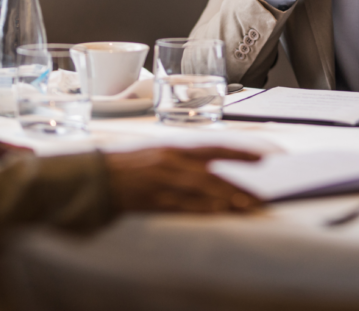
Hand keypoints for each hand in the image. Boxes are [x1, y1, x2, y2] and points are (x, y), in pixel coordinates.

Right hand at [105, 146, 262, 212]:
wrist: (95, 175)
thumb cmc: (130, 163)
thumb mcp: (159, 151)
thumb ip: (186, 159)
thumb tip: (217, 169)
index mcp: (174, 146)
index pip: (215, 147)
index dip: (240, 153)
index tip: (263, 158)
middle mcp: (171, 161)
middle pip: (212, 173)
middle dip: (238, 185)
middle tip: (261, 196)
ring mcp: (161, 180)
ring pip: (201, 190)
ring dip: (226, 198)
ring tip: (247, 206)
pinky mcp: (151, 199)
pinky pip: (182, 205)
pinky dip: (202, 208)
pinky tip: (218, 212)